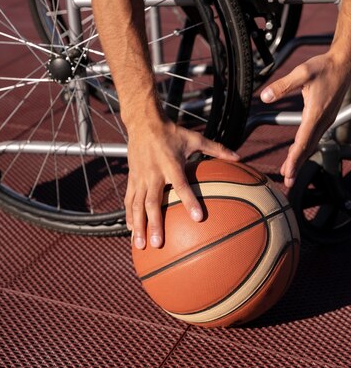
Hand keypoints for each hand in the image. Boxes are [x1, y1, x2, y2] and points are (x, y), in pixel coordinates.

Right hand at [125, 119, 239, 248]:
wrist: (143, 123)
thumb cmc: (171, 132)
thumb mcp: (194, 138)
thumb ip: (217, 149)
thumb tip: (238, 157)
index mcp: (171, 164)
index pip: (181, 185)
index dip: (190, 201)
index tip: (198, 218)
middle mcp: (154, 173)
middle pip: (153, 203)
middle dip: (154, 224)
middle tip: (159, 243)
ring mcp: (140, 177)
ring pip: (137, 205)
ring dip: (139, 226)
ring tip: (141, 244)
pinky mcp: (133, 178)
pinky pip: (129, 200)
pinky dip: (129, 215)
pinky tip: (132, 230)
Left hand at [261, 50, 350, 187]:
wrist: (344, 63)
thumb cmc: (324, 67)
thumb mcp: (302, 73)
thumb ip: (282, 85)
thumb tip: (265, 96)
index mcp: (315, 113)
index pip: (302, 141)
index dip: (294, 159)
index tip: (288, 173)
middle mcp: (322, 120)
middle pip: (307, 148)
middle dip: (297, 165)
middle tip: (288, 182)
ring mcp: (325, 120)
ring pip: (310, 144)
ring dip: (300, 158)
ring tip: (290, 172)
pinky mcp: (325, 117)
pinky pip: (313, 137)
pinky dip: (304, 148)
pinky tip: (296, 152)